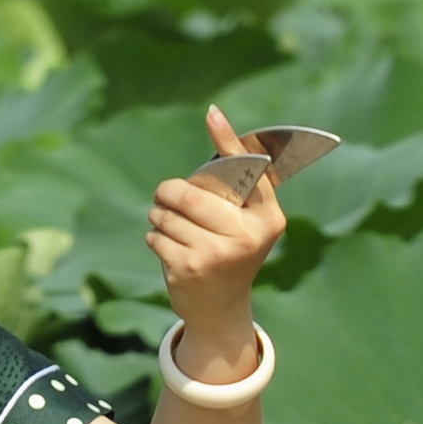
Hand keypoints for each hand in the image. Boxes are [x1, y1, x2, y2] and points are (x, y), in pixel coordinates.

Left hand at [149, 105, 287, 381]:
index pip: (246, 171)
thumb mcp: (245, 224)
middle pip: (189, 193)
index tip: (212, 113)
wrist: (222, 311)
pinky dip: (155, 240)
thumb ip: (235, 188)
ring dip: (158, 219)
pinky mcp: (190, 268)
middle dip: (167, 194)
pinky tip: (170, 252)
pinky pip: (156, 237)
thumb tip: (217, 122)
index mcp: (267, 218)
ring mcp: (218, 254)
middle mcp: (247, 236)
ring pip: (166, 215)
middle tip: (165, 200)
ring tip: (170, 231)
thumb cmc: (230, 252)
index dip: (227, 140)